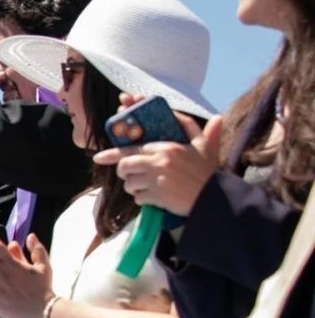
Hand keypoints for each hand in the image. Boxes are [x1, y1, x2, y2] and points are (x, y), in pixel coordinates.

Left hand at [93, 99, 221, 216]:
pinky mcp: (157, 196)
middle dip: (125, 172)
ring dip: (135, 187)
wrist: (214, 199)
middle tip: (133, 175)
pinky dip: (142, 199)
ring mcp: (157, 180)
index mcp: (166, 148)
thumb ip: (204, 131)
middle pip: (125, 166)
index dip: (112, 154)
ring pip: (129, 184)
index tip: (98, 158)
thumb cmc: (208, 173)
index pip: (132, 148)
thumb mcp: (207, 148)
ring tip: (149, 187)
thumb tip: (217, 118)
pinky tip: (154, 197)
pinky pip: (138, 198)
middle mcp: (159, 162)